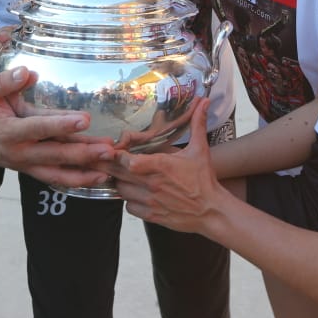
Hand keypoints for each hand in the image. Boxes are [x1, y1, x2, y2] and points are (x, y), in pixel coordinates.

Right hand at [0, 67, 114, 187]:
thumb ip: (5, 81)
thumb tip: (28, 72)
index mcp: (8, 131)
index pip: (39, 128)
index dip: (61, 124)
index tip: (84, 119)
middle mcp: (18, 152)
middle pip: (54, 155)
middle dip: (82, 154)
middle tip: (108, 150)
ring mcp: (24, 165)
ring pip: (57, 174)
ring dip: (83, 173)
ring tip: (107, 170)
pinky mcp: (29, 170)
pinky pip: (54, 179)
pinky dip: (75, 181)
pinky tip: (96, 178)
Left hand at [104, 99, 225, 233]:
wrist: (211, 211)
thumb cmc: (204, 180)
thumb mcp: (201, 149)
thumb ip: (198, 124)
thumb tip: (204, 101)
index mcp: (162, 166)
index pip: (129, 161)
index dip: (118, 156)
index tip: (116, 150)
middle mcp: (153, 184)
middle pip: (119, 174)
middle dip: (110, 166)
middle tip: (105, 160)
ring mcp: (151, 201)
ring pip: (121, 191)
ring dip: (121, 182)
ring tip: (125, 176)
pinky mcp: (151, 215)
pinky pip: (129, 207)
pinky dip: (129, 201)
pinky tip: (136, 193)